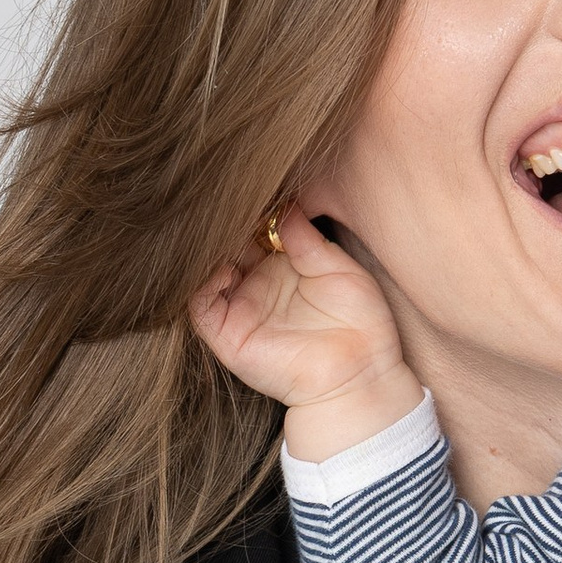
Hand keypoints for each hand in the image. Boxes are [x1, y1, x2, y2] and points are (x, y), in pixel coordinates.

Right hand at [188, 204, 417, 460]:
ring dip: (210, 250)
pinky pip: (200, 305)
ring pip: (206, 271)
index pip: (251, 230)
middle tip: (227, 203)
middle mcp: (255, 285)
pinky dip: (202, 282)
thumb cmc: (360, 324)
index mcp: (280, 265)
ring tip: (222, 230)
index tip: (249, 188)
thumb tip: (284, 204)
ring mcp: (239, 309)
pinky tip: (224, 266)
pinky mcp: (227, 336)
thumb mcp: (338, 268)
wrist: (361, 374)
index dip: (249, 211)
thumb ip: (307, 238)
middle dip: (225, 226)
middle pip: (225, 246)